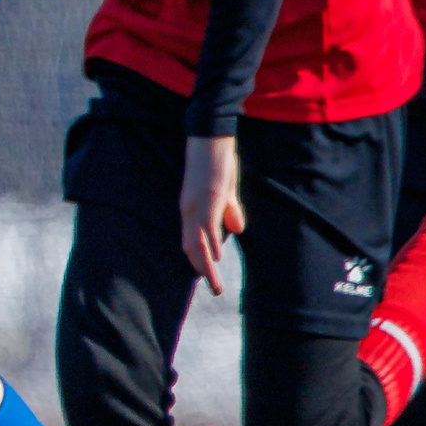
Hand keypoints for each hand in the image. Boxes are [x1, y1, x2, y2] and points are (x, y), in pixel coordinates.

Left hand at [179, 134, 242, 288]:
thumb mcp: (225, 191)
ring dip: (206, 264)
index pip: (192, 241)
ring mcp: (197, 203)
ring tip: (214, 283)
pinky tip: (217, 257)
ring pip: (197, 241)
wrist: (209, 136)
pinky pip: (207, 225)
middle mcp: (189, 209)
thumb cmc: (217, 161)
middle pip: (192, 247)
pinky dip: (211, 243)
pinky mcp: (208, 196)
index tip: (208, 278)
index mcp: (191, 209)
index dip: (199, 260)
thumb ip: (229, 210)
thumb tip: (236, 230)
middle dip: (203, 270)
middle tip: (214, 289)